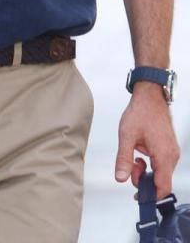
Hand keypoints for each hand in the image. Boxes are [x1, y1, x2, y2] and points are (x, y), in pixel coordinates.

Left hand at [116, 83, 179, 197]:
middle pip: (160, 181)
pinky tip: (140, 151)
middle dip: (143, 179)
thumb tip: (120, 178)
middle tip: (130, 165)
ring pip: (160, 172)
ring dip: (145, 169)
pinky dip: (149, 162)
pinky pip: (161, 163)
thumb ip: (124, 159)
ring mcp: (172, 152)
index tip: (137, 197)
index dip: (150, 195)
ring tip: (134, 155)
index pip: (163, 186)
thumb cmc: (140, 113)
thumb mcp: (126, 136)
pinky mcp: (169, 148)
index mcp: (164, 156)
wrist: (150, 97)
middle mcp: (172, 156)